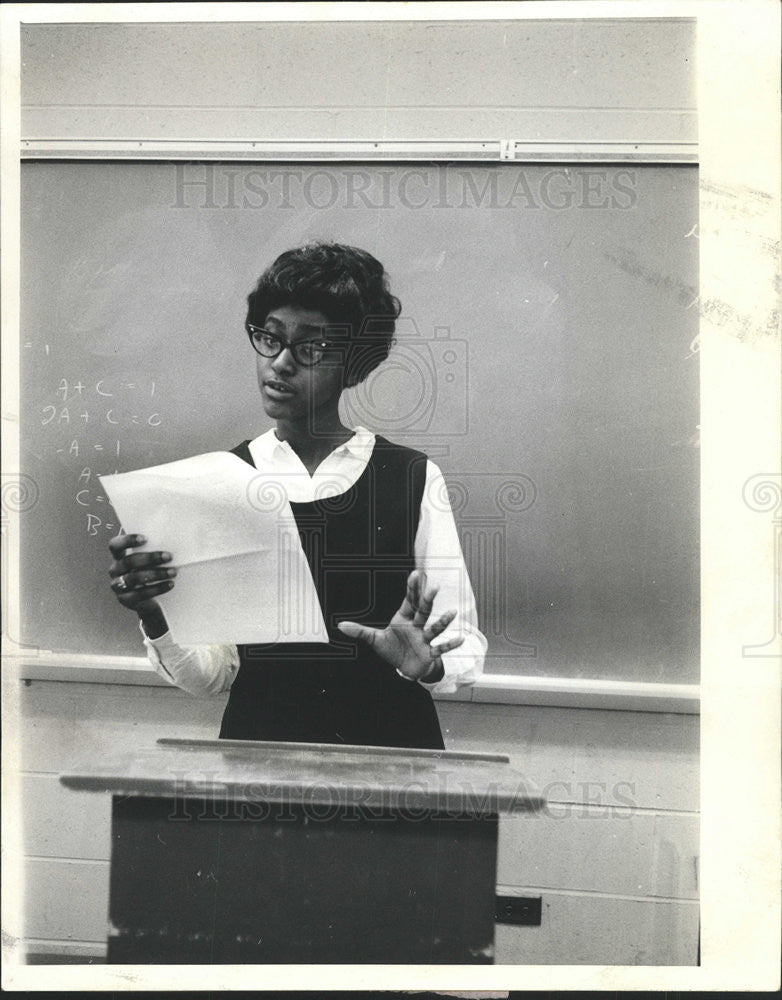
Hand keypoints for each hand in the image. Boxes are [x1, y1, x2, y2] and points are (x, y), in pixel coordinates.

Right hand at [108, 533, 174, 636]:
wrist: (153, 599)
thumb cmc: (152, 571)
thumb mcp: (151, 560)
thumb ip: (153, 550)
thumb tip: (173, 540)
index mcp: (119, 556)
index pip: (115, 545)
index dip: (127, 541)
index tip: (145, 539)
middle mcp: (115, 570)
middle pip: (128, 562)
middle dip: (150, 558)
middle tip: (169, 556)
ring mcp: (118, 586)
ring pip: (133, 578)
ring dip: (156, 574)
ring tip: (173, 572)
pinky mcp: (126, 599)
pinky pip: (140, 594)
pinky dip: (157, 588)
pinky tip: (170, 584)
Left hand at [337, 570, 463, 681]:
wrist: (404, 668)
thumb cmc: (392, 649)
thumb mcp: (374, 640)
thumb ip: (359, 631)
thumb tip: (340, 625)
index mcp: (404, 618)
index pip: (409, 600)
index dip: (412, 588)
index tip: (416, 574)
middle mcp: (416, 626)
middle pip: (423, 610)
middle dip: (428, 599)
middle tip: (434, 586)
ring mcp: (424, 639)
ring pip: (434, 628)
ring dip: (443, 621)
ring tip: (453, 612)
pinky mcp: (429, 653)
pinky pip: (440, 648)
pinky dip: (450, 645)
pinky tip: (461, 639)